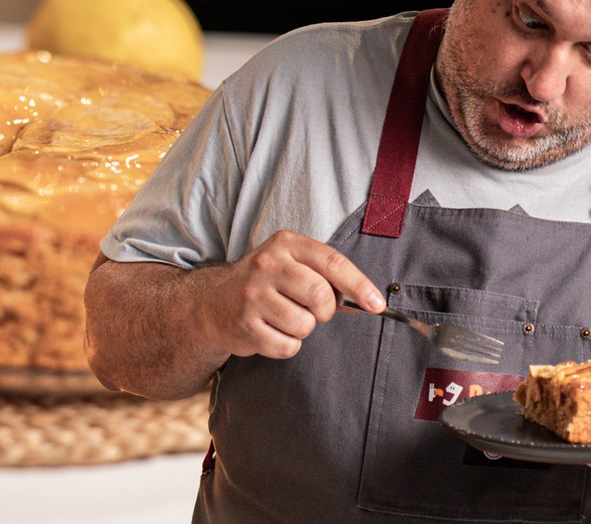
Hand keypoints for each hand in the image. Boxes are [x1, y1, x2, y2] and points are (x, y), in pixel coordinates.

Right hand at [198, 230, 384, 359]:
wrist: (213, 303)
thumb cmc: (265, 283)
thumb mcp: (291, 264)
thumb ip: (326, 275)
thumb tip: (368, 301)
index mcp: (285, 244)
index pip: (333, 262)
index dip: (360, 285)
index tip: (377, 305)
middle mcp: (267, 264)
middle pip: (321, 296)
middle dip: (324, 311)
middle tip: (311, 310)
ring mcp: (253, 295)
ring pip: (305, 325)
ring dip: (301, 329)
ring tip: (283, 318)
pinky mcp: (244, 325)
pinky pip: (287, 346)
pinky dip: (285, 345)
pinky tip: (270, 331)